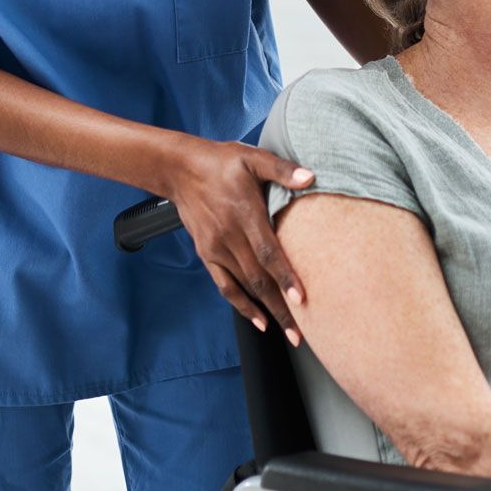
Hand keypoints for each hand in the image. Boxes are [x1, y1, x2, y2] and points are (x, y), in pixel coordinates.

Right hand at [164, 137, 314, 345]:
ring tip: (286, 331)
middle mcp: (230, 236)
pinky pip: (225, 285)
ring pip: (244, 287)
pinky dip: (241, 305)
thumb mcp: (253, 157)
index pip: (268, 252)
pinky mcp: (207, 254)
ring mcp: (216, 248)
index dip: (285, 277)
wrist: (180, 169)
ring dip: (266, 310)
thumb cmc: (221, 162)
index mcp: (245, 214)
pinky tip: (257, 320)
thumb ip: (282, 170)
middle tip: (300, 333)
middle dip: (281, 307)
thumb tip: (311, 178)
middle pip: (259, 279)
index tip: (301, 300)